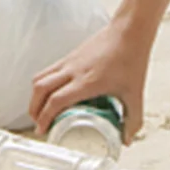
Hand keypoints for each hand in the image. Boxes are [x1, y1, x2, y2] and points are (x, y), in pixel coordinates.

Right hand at [29, 19, 150, 144]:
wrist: (129, 30)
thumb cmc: (131, 57)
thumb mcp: (135, 94)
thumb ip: (133, 120)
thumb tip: (127, 139)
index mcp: (86, 81)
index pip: (56, 101)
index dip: (45, 117)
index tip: (43, 130)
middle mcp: (73, 70)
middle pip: (40, 88)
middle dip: (34, 109)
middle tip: (38, 124)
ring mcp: (70, 60)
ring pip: (41, 77)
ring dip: (35, 95)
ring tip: (40, 110)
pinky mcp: (71, 55)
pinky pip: (49, 69)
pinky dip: (44, 83)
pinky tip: (53, 91)